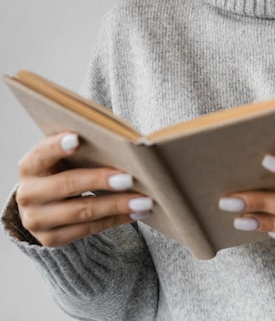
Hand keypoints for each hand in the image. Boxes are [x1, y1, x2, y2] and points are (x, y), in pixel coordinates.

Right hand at [16, 132, 152, 246]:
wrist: (43, 204)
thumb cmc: (62, 169)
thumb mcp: (62, 156)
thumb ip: (79, 147)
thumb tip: (117, 141)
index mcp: (30, 166)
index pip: (42, 153)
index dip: (58, 146)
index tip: (77, 138)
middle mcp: (28, 194)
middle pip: (67, 184)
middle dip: (100, 180)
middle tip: (129, 178)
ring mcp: (37, 220)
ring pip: (82, 212)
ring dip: (117, 205)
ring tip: (144, 200)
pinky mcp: (52, 239)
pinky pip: (88, 230)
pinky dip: (115, 220)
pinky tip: (135, 213)